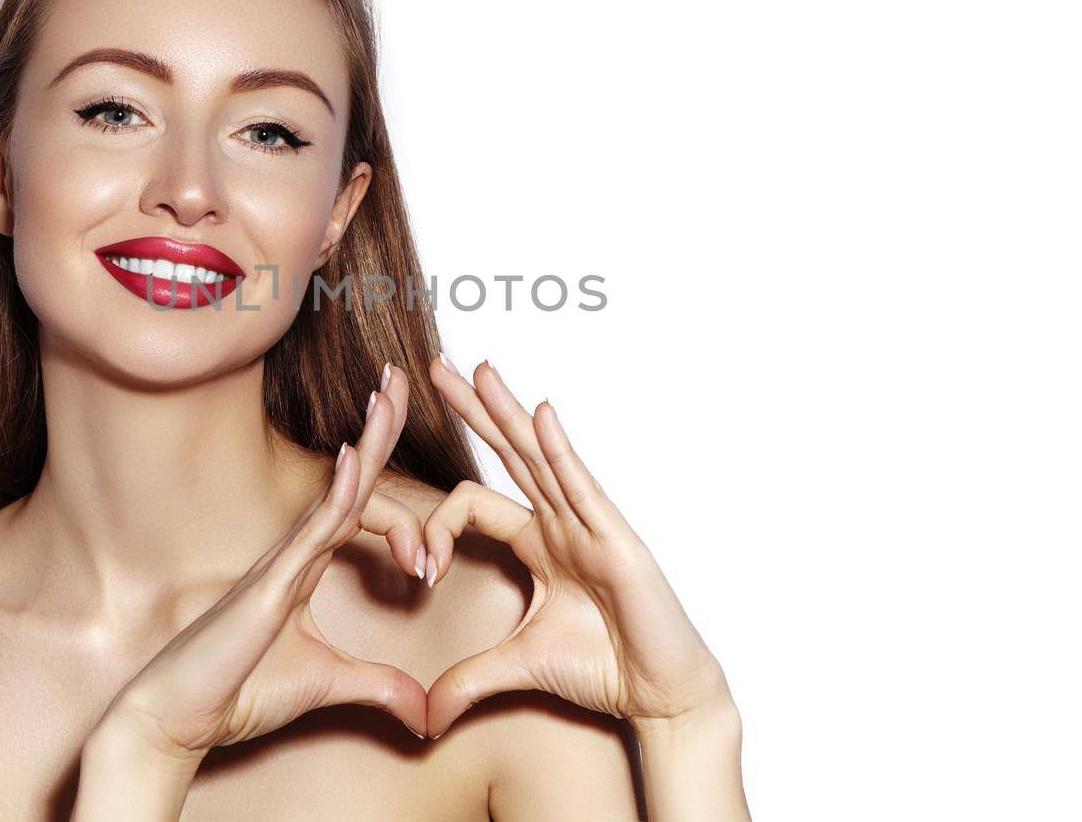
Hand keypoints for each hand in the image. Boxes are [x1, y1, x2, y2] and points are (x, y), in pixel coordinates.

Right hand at [98, 364, 430, 764]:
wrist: (179, 719)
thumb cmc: (238, 693)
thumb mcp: (328, 684)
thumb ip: (378, 687)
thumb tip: (425, 713)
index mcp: (308, 566)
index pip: (357, 500)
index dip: (380, 459)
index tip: (402, 415)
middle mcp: (296, 552)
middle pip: (349, 476)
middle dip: (378, 425)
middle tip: (402, 374)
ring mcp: (282, 561)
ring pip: (336, 491)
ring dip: (367, 441)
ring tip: (390, 392)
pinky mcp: (269, 585)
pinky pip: (311, 531)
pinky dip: (336, 494)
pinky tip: (355, 460)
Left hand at [420, 356, 735, 738]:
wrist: (661, 695)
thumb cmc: (604, 669)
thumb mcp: (518, 667)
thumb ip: (468, 680)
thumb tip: (424, 714)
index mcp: (538, 543)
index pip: (474, 505)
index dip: (437, 527)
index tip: (420, 571)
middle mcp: (561, 523)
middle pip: (506, 453)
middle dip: (470, 410)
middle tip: (433, 367)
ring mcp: (589, 525)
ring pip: (539, 457)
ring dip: (505, 412)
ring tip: (476, 369)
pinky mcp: (616, 540)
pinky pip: (581, 486)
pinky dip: (559, 449)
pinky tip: (539, 413)